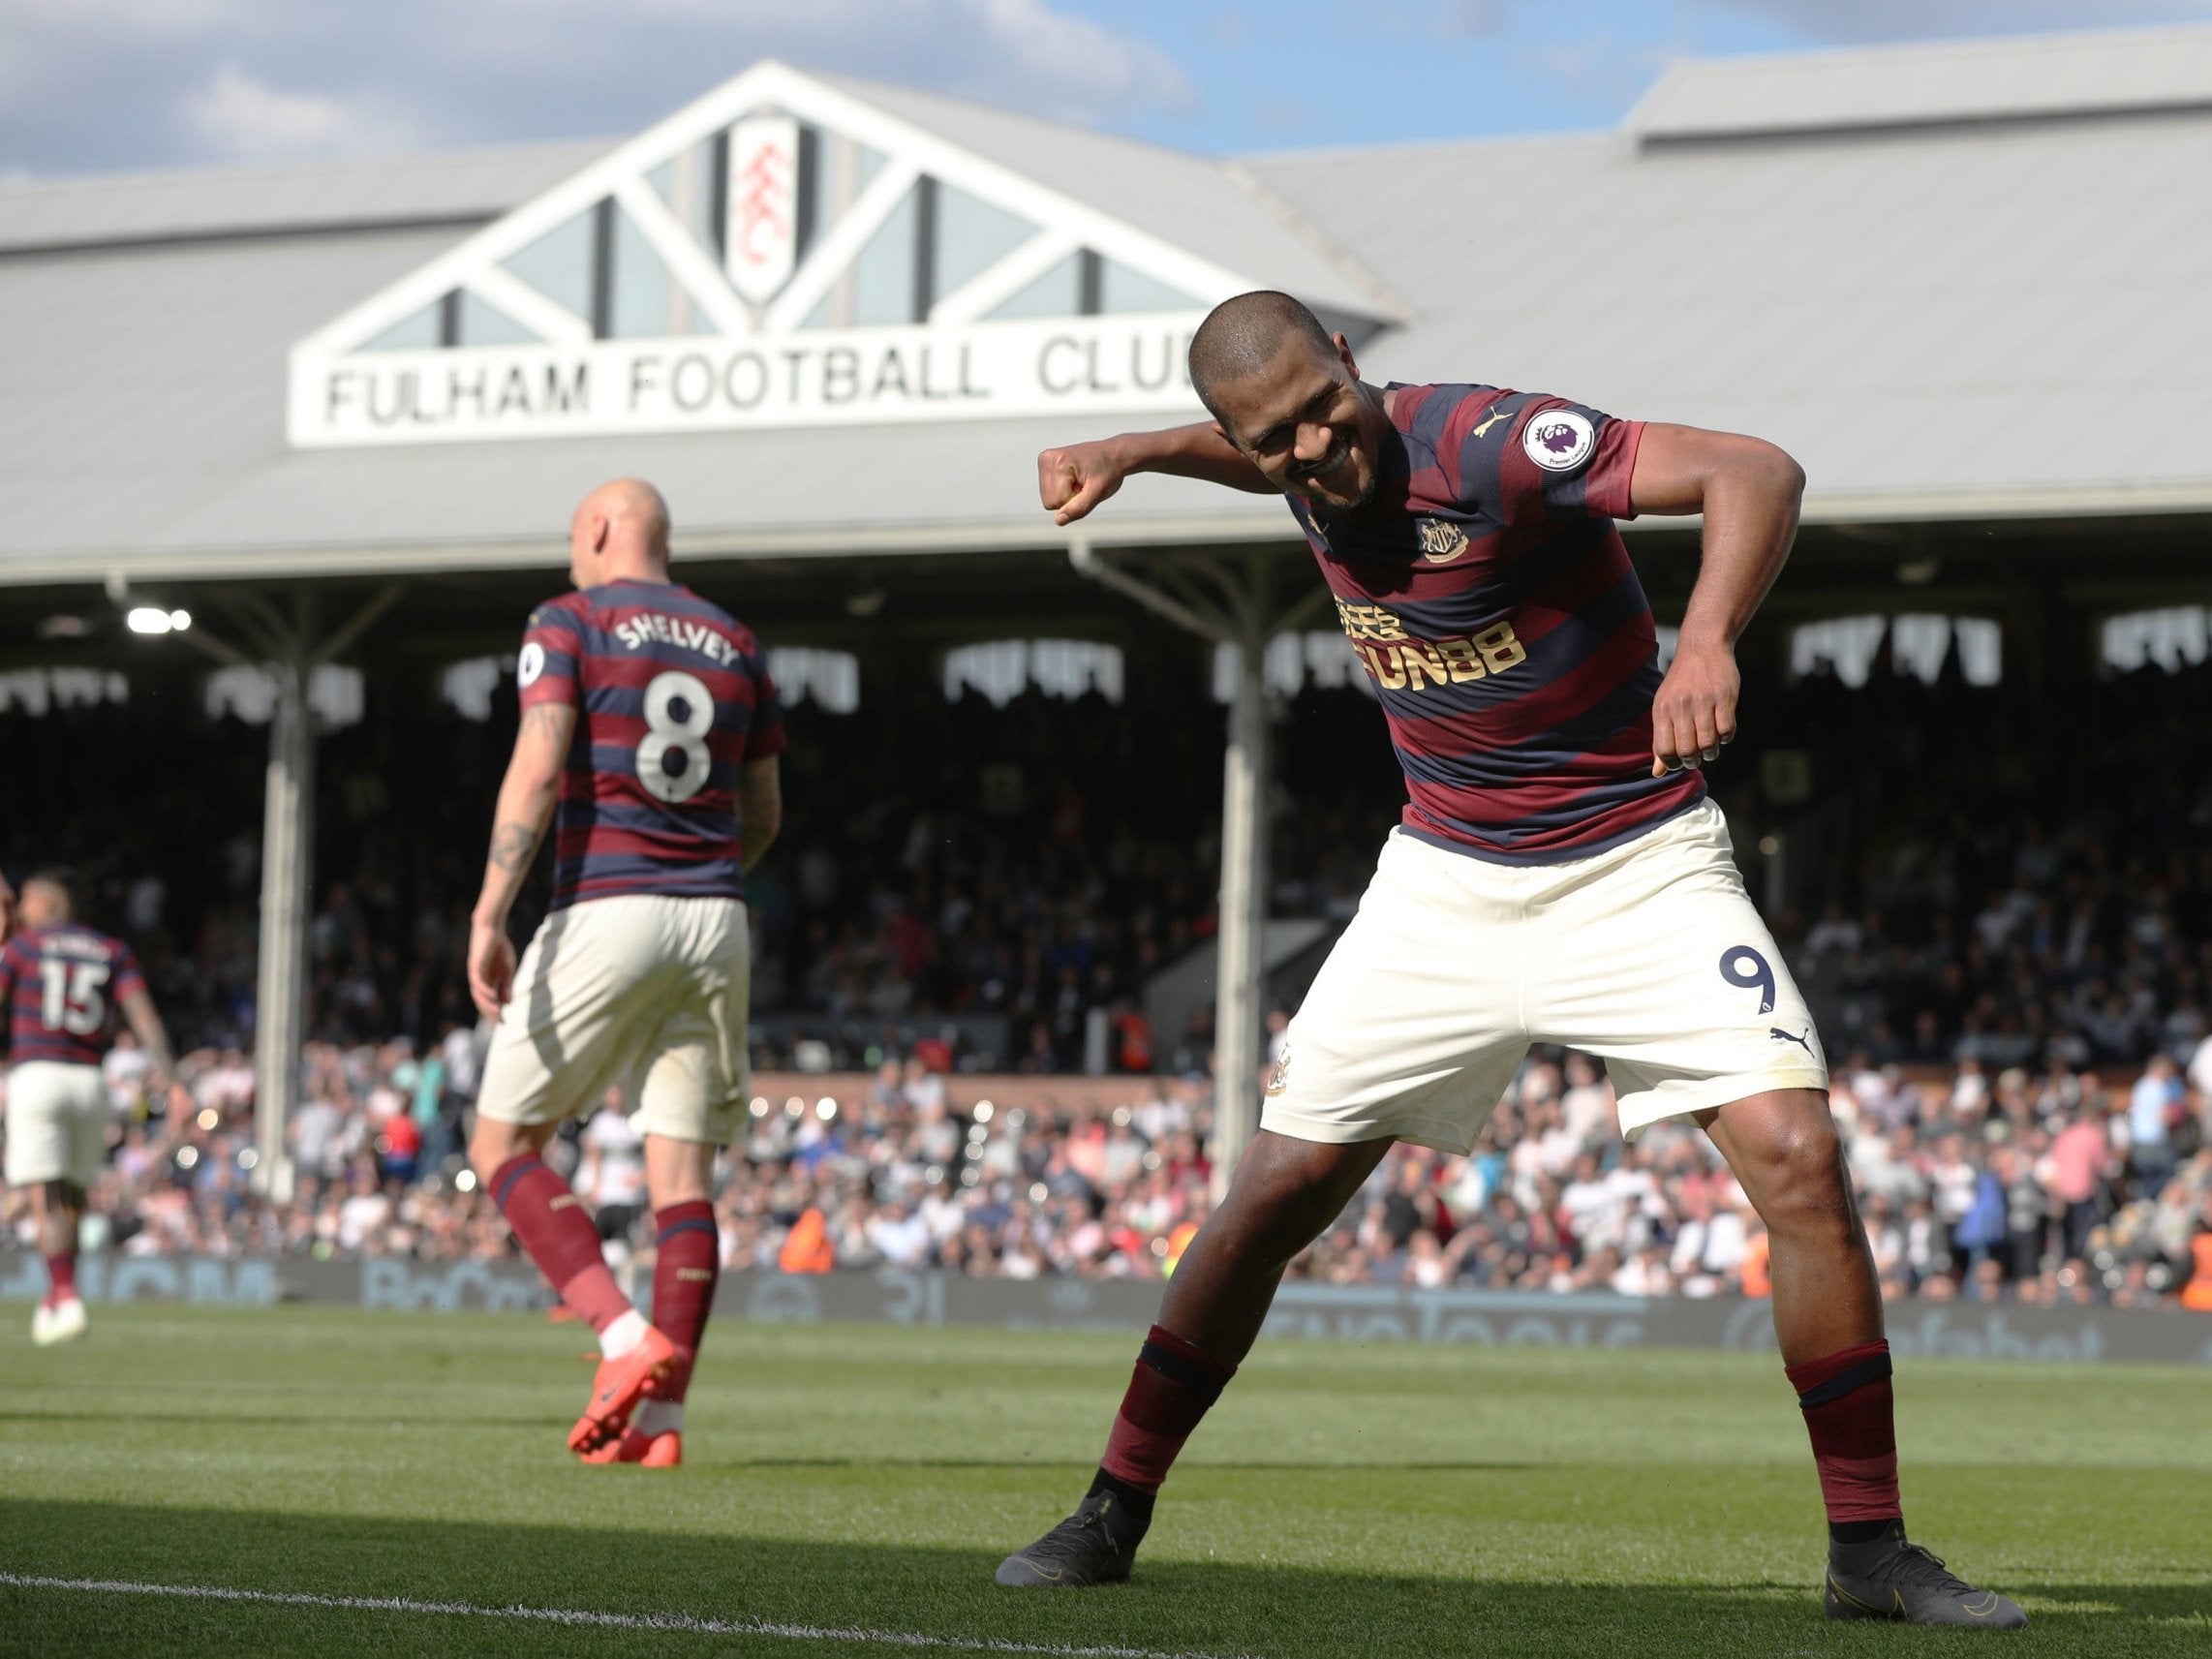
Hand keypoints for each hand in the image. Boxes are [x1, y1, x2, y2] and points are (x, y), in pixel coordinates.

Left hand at [467, 918, 517, 1022]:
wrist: (492, 929)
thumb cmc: (499, 948)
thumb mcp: (507, 970)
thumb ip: (507, 985)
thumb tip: (507, 1003)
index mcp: (487, 981)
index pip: (489, 1001)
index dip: (494, 1012)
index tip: (503, 1022)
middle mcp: (479, 981)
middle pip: (482, 1001)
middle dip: (490, 1012)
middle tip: (499, 1022)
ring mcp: (476, 974)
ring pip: (479, 994)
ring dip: (487, 1005)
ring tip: (497, 1014)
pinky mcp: (474, 966)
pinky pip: (478, 982)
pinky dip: (485, 991)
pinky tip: (493, 998)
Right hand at [1037, 439, 1128, 524]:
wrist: (1114, 455)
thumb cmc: (1109, 471)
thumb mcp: (1099, 492)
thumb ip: (1079, 508)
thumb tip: (1059, 520)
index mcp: (1057, 462)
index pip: (1054, 503)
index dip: (1073, 501)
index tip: (1087, 487)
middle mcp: (1047, 459)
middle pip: (1049, 501)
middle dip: (1069, 498)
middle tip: (1084, 484)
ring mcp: (1045, 461)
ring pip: (1049, 498)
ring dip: (1067, 494)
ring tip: (1081, 480)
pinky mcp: (1047, 464)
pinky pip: (1050, 491)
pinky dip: (1064, 489)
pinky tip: (1076, 478)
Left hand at [1650, 639, 1739, 776]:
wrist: (1703, 647)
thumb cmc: (1681, 683)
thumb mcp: (1664, 707)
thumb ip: (1661, 739)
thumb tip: (1658, 773)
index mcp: (1662, 710)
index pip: (1664, 750)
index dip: (1673, 763)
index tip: (1680, 760)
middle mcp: (1681, 706)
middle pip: (1687, 751)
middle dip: (1693, 761)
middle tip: (1697, 757)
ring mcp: (1703, 702)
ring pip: (1708, 744)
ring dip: (1710, 752)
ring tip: (1710, 747)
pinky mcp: (1725, 697)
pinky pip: (1727, 730)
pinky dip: (1725, 738)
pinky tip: (1721, 731)